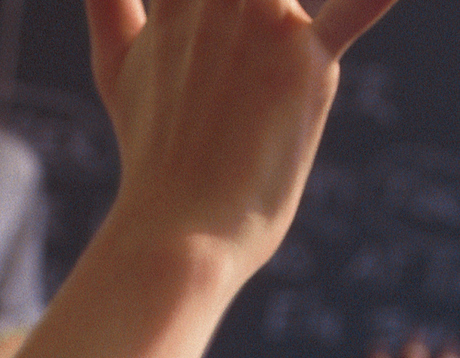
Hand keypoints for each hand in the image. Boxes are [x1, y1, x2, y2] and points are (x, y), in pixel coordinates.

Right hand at [86, 0, 398, 271]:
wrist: (177, 229)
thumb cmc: (154, 155)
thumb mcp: (115, 69)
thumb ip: (108, 7)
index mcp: (173, 6)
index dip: (200, 4)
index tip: (201, 10)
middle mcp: (212, 3)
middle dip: (239, 10)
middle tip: (232, 70)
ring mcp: (262, 24)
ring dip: (269, 21)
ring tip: (254, 80)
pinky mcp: (309, 62)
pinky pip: (356, 8)